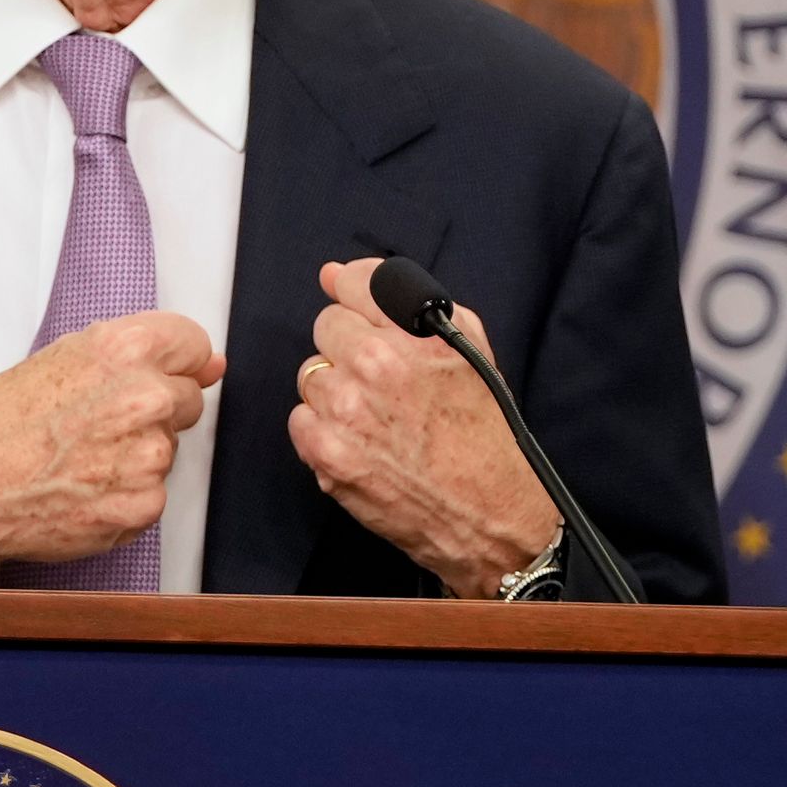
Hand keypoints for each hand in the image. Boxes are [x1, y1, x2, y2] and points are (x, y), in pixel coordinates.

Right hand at [0, 312, 222, 584]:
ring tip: (80, 460)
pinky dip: (124, 495)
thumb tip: (208, 366)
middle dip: (153, 412)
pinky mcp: (143, 504)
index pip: (194, 346)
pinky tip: (82, 488)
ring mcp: (149, 455)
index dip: (175, 364)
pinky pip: (152, 494)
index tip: (162, 376)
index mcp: (125, 349)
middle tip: (97, 425)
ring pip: (167, 450)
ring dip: (136, 456)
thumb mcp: (61, 358)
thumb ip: (136, 356)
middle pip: (186, 400)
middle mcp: (146, 398)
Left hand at [286, 259, 561, 598]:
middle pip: (327, 327)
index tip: (356, 309)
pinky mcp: (326, 452)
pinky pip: (300, 419)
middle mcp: (377, 366)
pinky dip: (323, 431)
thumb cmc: (479, 434)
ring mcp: (346, 411)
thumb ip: (404, 303)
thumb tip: (336, 275)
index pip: (353, 284)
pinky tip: (360, 443)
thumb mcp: (466, 351)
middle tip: (381, 381)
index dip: (352, 295)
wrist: (486, 512)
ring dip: (335, 392)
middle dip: (349, 349)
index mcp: (415, 336)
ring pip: (311, 374)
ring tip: (375, 418)